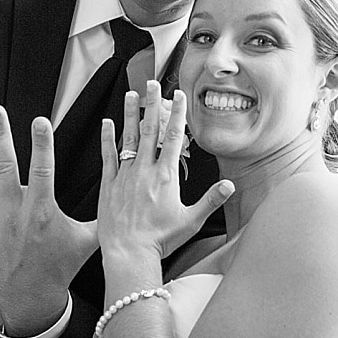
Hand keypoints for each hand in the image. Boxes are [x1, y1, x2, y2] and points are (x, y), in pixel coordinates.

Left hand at [0, 105, 97, 335]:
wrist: (30, 298)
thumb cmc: (60, 267)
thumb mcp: (87, 242)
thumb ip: (103, 217)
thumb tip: (125, 198)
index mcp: (42, 211)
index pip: (43, 170)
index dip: (41, 144)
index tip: (39, 121)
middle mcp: (14, 212)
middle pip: (5, 166)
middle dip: (0, 135)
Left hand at [97, 82, 233, 261]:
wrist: (129, 253)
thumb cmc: (160, 239)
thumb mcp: (191, 220)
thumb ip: (211, 200)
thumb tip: (229, 185)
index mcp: (166, 176)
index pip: (174, 138)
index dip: (177, 114)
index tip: (178, 96)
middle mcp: (146, 170)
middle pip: (151, 130)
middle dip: (152, 104)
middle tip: (152, 84)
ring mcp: (126, 175)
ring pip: (129, 138)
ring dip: (130, 114)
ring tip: (131, 94)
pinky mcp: (109, 184)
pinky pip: (108, 155)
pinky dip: (108, 138)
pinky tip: (107, 123)